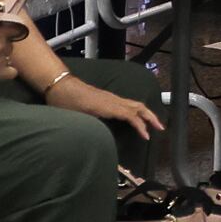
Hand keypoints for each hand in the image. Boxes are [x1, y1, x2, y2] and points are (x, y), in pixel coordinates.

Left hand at [44, 73, 160, 138]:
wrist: (59, 84)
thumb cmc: (65, 101)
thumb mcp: (77, 117)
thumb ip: (91, 126)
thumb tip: (102, 138)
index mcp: (107, 106)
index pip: (131, 115)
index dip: (141, 126)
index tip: (147, 137)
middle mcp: (112, 100)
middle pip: (138, 107)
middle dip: (151, 117)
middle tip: (161, 128)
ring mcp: (110, 97)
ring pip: (134, 104)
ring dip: (146, 113)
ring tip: (153, 123)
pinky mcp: (107, 97)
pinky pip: (128, 103)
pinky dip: (137, 110)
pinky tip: (135, 116)